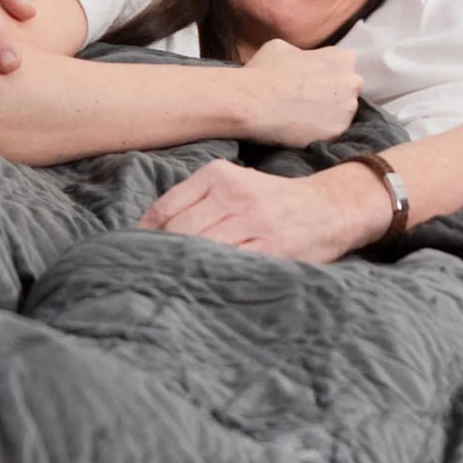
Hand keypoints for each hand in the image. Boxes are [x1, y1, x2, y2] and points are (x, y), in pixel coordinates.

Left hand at [137, 160, 389, 262]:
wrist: (330, 208)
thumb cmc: (274, 201)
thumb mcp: (235, 184)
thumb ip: (197, 202)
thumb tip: (149, 231)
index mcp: (218, 175)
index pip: (165, 209)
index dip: (144, 236)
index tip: (132, 255)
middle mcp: (233, 193)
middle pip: (178, 232)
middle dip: (160, 255)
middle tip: (146, 276)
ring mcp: (252, 221)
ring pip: (200, 248)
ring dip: (181, 269)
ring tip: (168, 285)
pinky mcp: (270, 247)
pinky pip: (229, 264)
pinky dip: (211, 277)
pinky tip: (202, 287)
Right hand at [239, 39, 363, 146]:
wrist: (252, 102)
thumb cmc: (264, 71)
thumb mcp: (282, 47)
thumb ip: (303, 53)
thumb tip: (303, 60)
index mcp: (342, 58)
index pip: (343, 67)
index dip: (327, 75)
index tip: (312, 82)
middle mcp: (352, 81)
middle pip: (348, 90)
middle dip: (333, 95)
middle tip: (308, 101)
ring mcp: (347, 109)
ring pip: (343, 113)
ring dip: (328, 115)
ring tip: (304, 116)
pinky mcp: (337, 132)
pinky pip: (332, 132)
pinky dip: (321, 132)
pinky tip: (302, 129)